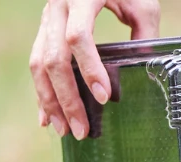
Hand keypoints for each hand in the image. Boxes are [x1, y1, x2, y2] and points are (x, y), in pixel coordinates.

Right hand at [30, 0, 160, 138]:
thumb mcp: (141, 3)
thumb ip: (145, 33)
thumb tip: (145, 70)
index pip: (78, 36)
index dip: (89, 69)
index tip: (104, 97)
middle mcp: (57, 6)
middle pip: (53, 58)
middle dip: (67, 98)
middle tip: (81, 130)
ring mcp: (47, 18)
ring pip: (38, 64)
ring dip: (50, 101)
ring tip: (65, 131)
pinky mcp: (44, 29)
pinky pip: (35, 62)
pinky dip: (41, 92)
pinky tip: (47, 117)